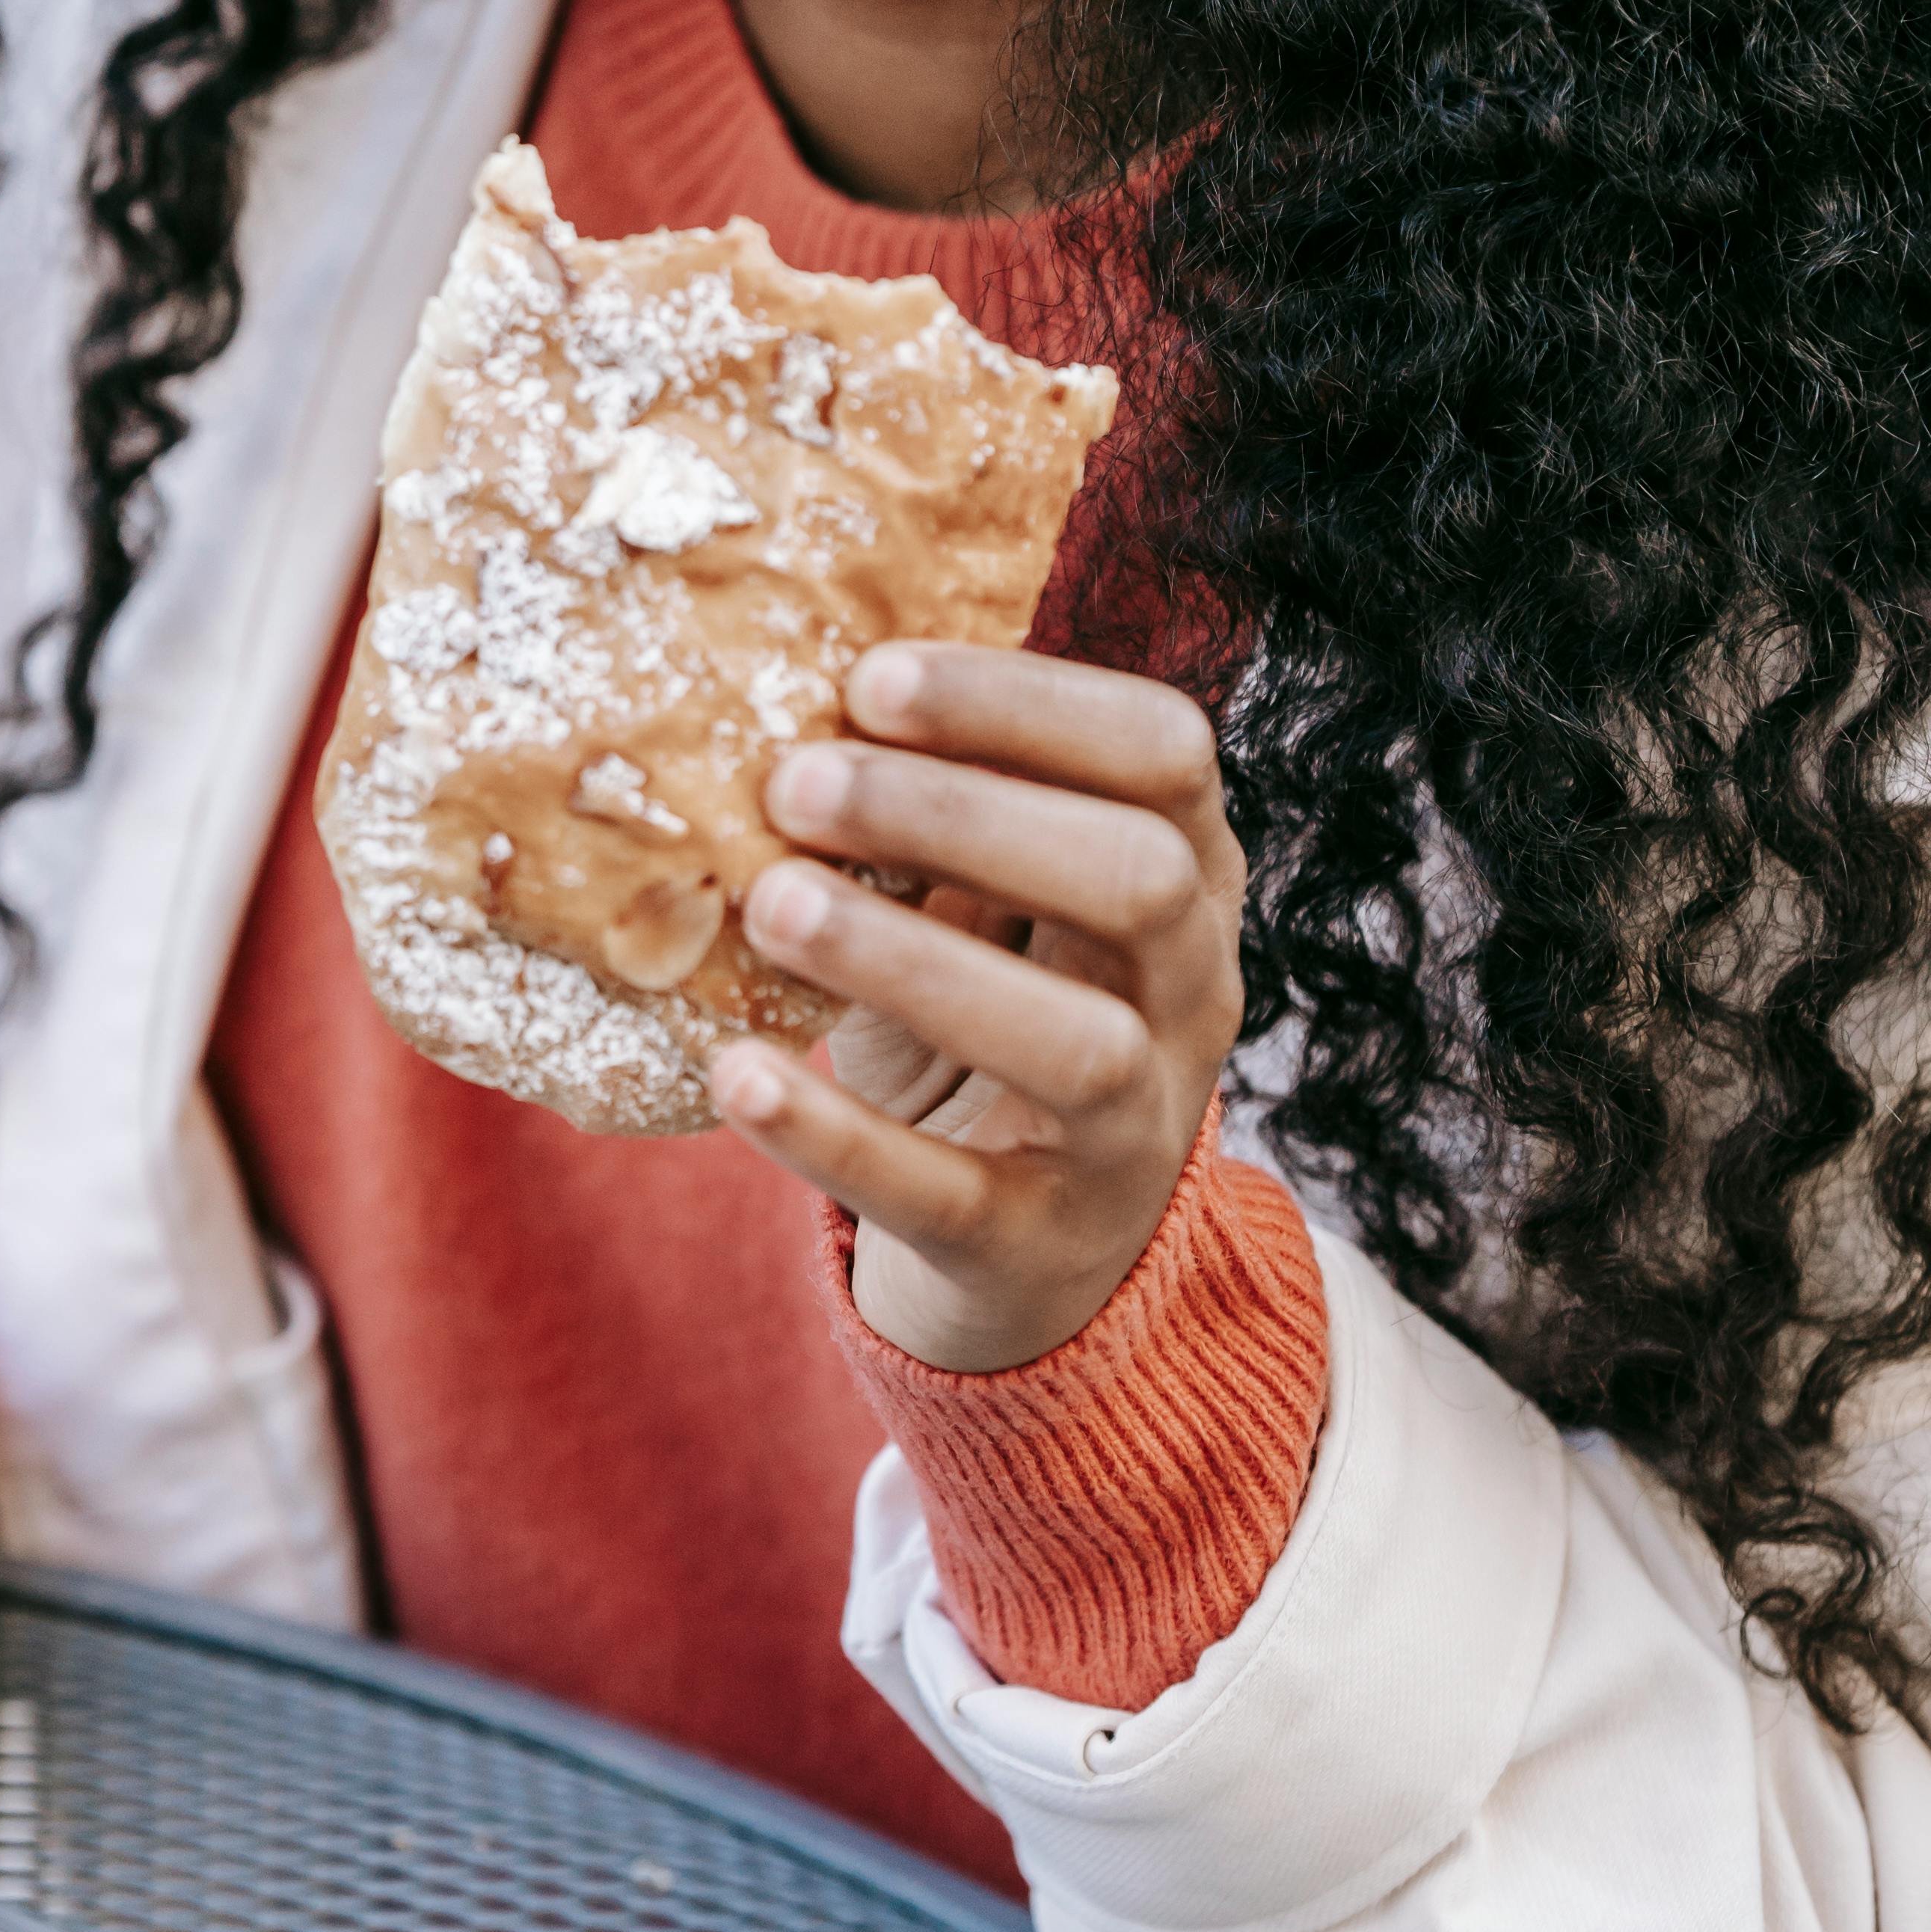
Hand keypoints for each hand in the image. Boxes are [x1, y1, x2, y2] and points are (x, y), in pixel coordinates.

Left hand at [710, 642, 1245, 1372]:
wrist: (1031, 1255)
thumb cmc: (986, 1013)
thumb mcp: (985, 900)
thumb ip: (930, 812)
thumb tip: (774, 693)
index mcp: (1189, 871)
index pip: (1165, 750)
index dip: (1025, 701)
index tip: (869, 676)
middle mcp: (1194, 993)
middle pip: (1138, 879)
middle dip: (961, 816)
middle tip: (793, 783)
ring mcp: (1133, 1132)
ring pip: (1079, 1047)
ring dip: (912, 963)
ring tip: (768, 906)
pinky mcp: (1035, 1246)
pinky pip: (948, 1195)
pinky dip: (836, 1134)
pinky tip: (736, 1071)